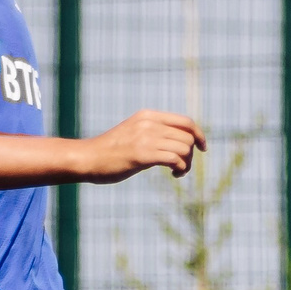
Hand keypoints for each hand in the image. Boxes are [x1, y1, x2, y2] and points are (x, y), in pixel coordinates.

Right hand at [82, 110, 203, 182]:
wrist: (87, 158)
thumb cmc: (112, 150)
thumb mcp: (135, 132)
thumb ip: (155, 132)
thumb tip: (182, 142)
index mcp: (148, 116)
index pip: (186, 122)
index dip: (199, 135)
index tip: (203, 148)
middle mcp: (149, 123)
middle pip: (188, 138)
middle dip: (191, 155)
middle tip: (182, 167)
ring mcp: (145, 138)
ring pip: (184, 149)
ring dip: (187, 164)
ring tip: (178, 171)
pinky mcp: (142, 154)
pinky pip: (175, 159)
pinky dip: (181, 168)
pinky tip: (174, 174)